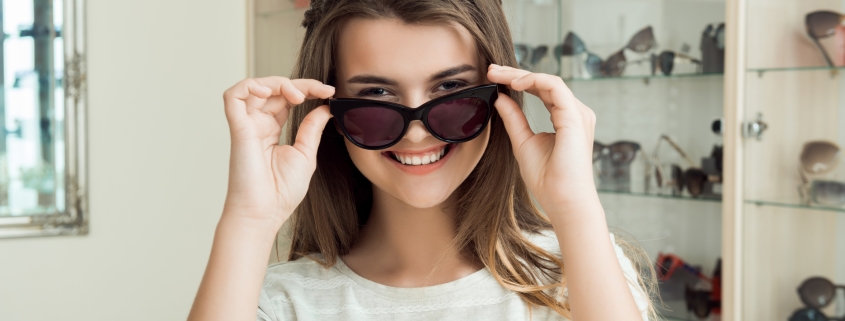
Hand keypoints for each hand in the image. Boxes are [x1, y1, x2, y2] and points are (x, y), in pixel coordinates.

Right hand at [221, 77, 334, 230]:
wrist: (264, 213)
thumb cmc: (281, 192)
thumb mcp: (305, 154)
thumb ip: (312, 128)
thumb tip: (325, 107)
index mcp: (272, 129)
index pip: (287, 98)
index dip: (307, 89)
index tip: (330, 92)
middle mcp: (257, 124)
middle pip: (274, 89)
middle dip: (300, 84)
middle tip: (321, 91)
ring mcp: (246, 125)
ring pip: (254, 87)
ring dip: (278, 82)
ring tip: (298, 95)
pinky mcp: (238, 129)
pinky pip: (233, 96)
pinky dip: (249, 86)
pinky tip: (269, 91)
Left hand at [486, 64, 596, 210]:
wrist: (563, 199)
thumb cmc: (547, 178)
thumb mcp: (522, 142)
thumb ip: (513, 119)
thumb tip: (500, 98)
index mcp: (566, 118)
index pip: (541, 90)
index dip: (518, 81)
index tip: (494, 78)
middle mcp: (575, 113)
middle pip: (544, 83)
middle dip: (516, 73)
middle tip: (492, 69)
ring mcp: (577, 113)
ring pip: (548, 81)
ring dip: (521, 74)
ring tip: (498, 74)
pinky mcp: (574, 116)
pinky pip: (554, 86)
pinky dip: (533, 80)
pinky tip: (514, 83)